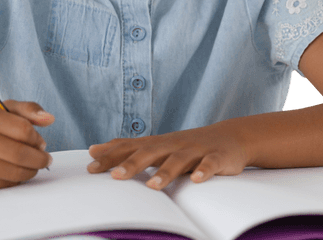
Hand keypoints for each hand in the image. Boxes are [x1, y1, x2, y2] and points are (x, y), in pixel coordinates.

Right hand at [0, 99, 53, 191]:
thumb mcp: (4, 110)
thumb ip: (29, 110)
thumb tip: (50, 119)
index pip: (23, 129)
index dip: (37, 138)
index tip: (40, 142)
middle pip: (19, 153)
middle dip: (39, 159)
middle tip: (45, 159)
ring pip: (13, 172)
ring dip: (31, 171)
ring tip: (33, 167)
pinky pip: (3, 184)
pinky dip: (16, 180)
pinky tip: (15, 173)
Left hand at [86, 122, 250, 189]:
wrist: (231, 136)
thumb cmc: (187, 146)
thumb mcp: (157, 146)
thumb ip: (127, 149)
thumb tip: (93, 150)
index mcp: (158, 144)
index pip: (130, 148)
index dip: (111, 157)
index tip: (91, 168)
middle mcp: (174, 145)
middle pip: (151, 153)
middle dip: (132, 163)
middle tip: (115, 176)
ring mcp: (196, 150)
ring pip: (179, 160)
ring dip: (166, 172)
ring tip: (153, 186)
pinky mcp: (217, 157)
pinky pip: (210, 164)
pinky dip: (204, 170)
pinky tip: (197, 179)